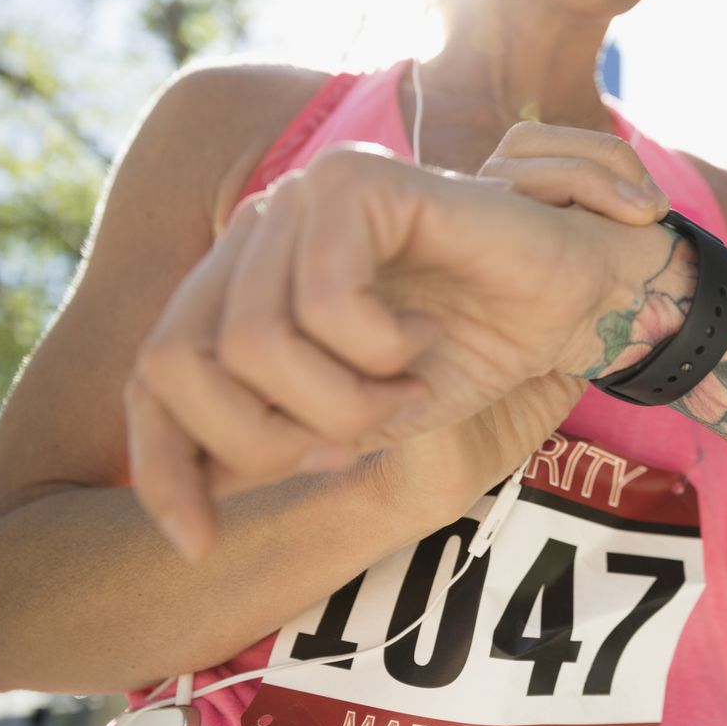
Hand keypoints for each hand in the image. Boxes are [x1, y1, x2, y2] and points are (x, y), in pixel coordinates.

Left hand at [128, 122, 673, 561]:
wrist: (572, 302)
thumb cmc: (472, 354)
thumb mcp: (360, 420)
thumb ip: (276, 441)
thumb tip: (190, 493)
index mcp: (246, 281)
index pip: (155, 373)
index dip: (162, 464)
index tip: (199, 543)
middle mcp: (258, 231)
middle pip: (181, 361)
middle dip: (264, 437)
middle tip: (351, 446)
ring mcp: (302, 199)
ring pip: (254, 342)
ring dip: (343, 401)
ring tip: (407, 393)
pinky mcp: (357, 182)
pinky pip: (326, 302)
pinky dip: (380, 351)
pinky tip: (423, 343)